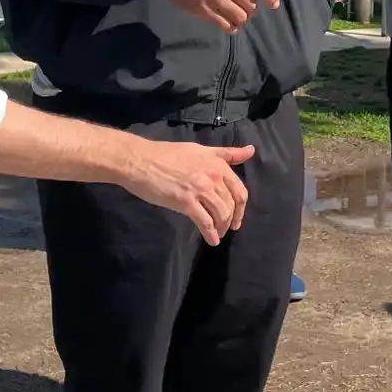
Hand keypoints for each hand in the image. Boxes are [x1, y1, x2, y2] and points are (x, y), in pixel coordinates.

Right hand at [120, 140, 253, 245]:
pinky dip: (210, 234)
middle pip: (231, 204)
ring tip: (217, 234)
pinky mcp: (186, 202)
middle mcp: (212, 176)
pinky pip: (205, 222)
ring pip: (221, 214)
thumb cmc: (167, 154)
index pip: (239, 189)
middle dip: (231, 220)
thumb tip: (251, 150)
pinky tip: (211, 241)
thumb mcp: (201, 150)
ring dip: (221, 228)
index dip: (240, 207)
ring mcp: (200, 189)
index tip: (237, 217)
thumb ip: (227, 153)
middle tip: (227, 229)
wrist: (140, 160)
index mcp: (217, 163)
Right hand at [144, 0, 280, 32]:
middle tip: (247, 6)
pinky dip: (230, 27)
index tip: (274, 5)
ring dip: (242, 18)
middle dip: (251, 7)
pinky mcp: (202, 10)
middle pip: (249, 4)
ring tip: (239, 16)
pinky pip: (223, 24)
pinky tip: (231, 27)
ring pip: (239, 16)